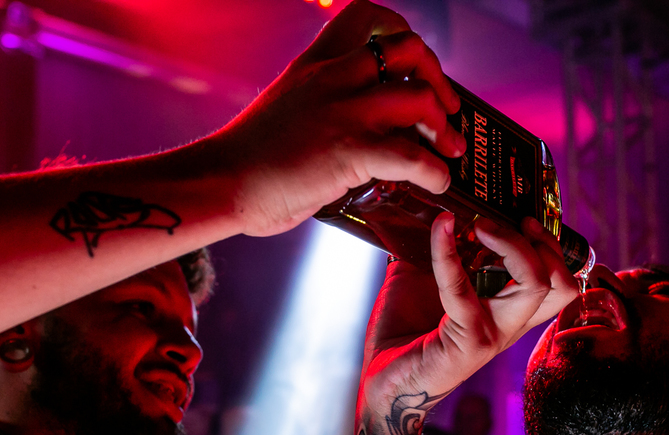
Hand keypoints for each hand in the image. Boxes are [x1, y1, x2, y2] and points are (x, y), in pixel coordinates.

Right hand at [216, 0, 465, 237]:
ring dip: (444, 126)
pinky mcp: (350, 151)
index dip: (401, 32)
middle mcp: (333, 78)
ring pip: (419, 98)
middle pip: (408, 49)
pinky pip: (412, 156)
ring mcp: (344, 112)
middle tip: (446, 108)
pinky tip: (437, 184)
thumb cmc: (247, 161)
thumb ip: (322, 109)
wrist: (220, 182)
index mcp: (314, 64)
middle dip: (437, 77)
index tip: (414, 63)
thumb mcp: (286, 110)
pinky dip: (435, 171)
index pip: (366, 16)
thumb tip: (359, 139)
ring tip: (448, 151)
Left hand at [352, 214, 575, 434]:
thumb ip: (436, 249)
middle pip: (562, 282)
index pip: (560, 279)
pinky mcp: (466, 345)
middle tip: (502, 220)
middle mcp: (510, 325)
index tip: (520, 215)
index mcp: (509, 312)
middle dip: (541, 242)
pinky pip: (466, 291)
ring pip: (538, 287)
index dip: (551, 244)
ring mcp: (492, 336)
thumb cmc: (403, 334)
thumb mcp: (422, 280)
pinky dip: (449, 255)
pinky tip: (438, 231)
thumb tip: (428, 206)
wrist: (381, 384)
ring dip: (513, 246)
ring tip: (481, 226)